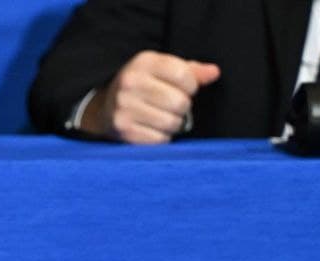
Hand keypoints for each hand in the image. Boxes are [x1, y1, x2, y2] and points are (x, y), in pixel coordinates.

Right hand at [81, 51, 220, 144]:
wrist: (105, 107)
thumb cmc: (143, 86)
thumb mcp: (163, 70)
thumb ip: (190, 70)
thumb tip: (214, 73)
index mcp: (143, 62)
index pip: (184, 75)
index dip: (192, 86)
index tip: (185, 89)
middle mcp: (130, 83)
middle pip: (179, 102)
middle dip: (183, 107)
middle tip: (173, 106)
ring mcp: (124, 108)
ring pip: (171, 123)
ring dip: (174, 124)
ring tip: (164, 117)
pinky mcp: (123, 130)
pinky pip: (159, 139)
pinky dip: (162, 137)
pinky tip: (153, 128)